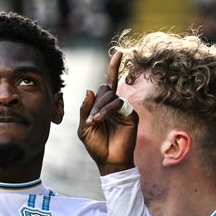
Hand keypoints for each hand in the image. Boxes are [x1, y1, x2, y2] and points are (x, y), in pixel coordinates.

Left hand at [77, 51, 137, 175]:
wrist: (109, 161)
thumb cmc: (96, 146)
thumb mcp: (84, 128)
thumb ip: (85, 109)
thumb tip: (90, 90)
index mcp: (103, 106)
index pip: (108, 84)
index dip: (114, 68)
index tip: (119, 54)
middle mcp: (114, 105)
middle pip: (105, 89)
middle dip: (95, 102)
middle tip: (92, 120)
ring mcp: (123, 110)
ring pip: (110, 96)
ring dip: (99, 107)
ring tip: (95, 122)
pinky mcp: (130, 115)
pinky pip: (118, 104)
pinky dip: (107, 110)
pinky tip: (100, 120)